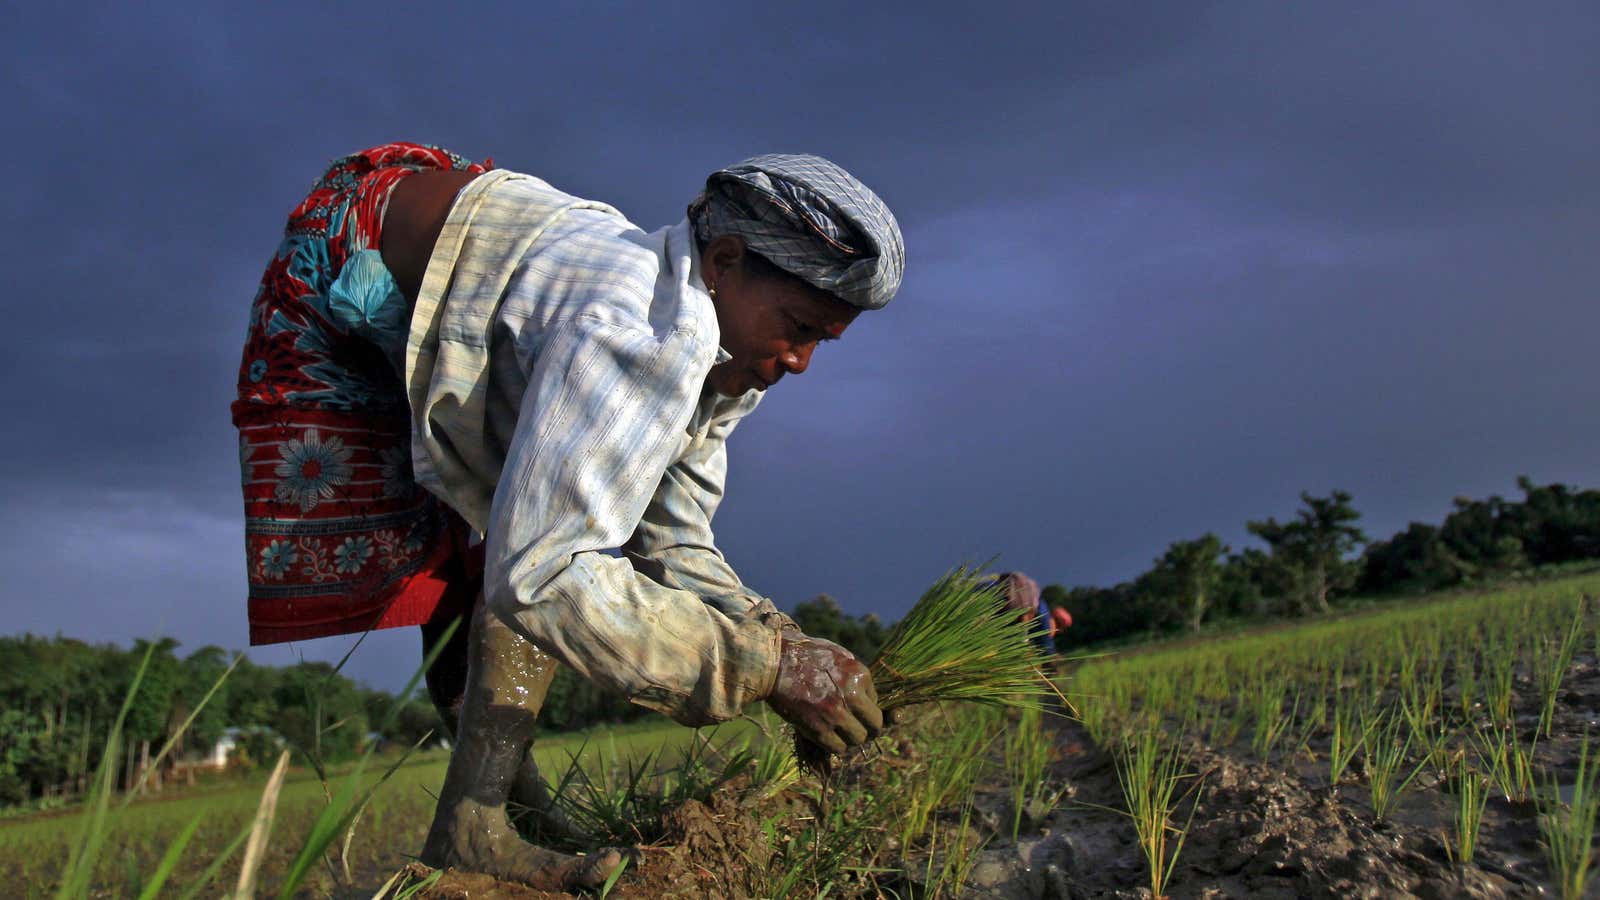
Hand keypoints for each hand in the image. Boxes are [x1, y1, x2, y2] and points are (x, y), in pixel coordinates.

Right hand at [766, 635, 883, 753]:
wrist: (773, 663)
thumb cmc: (804, 656)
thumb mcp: (839, 656)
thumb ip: (856, 676)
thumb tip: (869, 698)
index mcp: (860, 674)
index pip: (877, 702)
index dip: (866, 707)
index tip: (852, 705)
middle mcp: (852, 695)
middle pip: (874, 725)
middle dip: (867, 728)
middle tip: (855, 726)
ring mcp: (836, 714)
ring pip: (858, 740)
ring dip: (850, 738)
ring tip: (839, 731)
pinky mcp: (818, 729)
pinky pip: (838, 748)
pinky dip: (836, 746)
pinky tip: (827, 736)